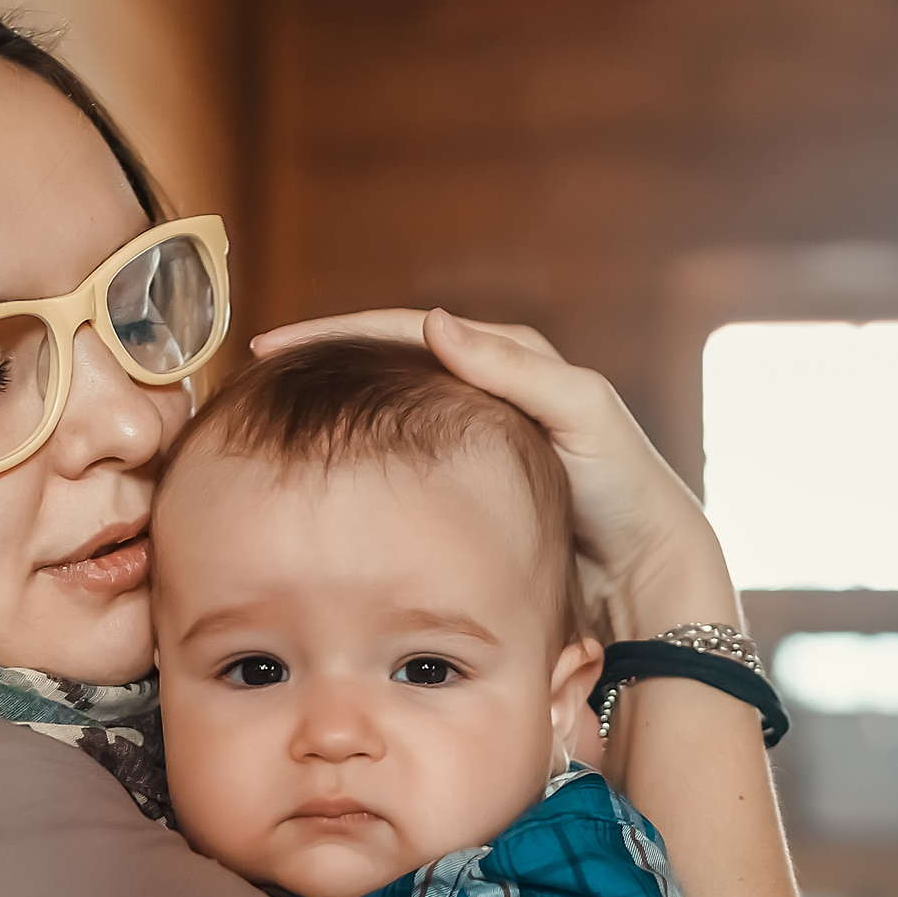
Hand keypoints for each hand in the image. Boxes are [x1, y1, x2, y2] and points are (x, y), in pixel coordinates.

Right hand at [249, 308, 734, 636]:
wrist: (643, 573)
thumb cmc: (622, 488)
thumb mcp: (580, 413)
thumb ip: (515, 369)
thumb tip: (435, 324)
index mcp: (507, 357)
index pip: (403, 329)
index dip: (335, 334)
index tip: (273, 348)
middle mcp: (482, 391)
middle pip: (383, 365)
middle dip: (320, 365)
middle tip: (254, 380)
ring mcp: (468, 443)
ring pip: (384, 416)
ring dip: (332, 413)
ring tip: (271, 421)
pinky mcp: (464, 492)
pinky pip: (398, 466)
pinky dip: (357, 463)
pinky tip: (324, 479)